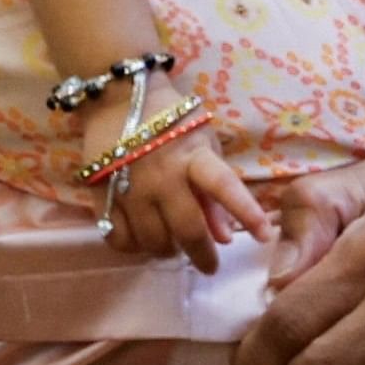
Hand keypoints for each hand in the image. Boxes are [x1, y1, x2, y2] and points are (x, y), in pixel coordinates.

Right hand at [83, 85, 271, 272]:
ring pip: (152, 240)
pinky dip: (133, 248)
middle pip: (187, 228)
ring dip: (167, 251)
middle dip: (203, 255)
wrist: (117, 98)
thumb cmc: (170, 121)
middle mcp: (162, 174)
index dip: (246, 212)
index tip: (264, 236)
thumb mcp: (202, 142)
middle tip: (210, 266)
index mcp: (193, 155)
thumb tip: (225, 237)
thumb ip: (214, 191)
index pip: (224, 186)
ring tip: (173, 245)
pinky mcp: (100, 194)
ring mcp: (129, 187)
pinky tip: (141, 239)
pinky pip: (119, 239)